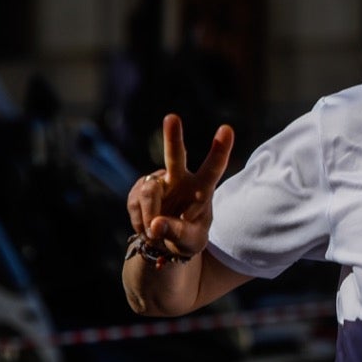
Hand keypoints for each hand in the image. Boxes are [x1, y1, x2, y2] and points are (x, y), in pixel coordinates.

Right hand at [126, 113, 234, 257]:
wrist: (165, 243)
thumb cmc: (187, 239)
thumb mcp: (190, 242)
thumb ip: (176, 233)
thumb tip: (155, 224)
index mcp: (202, 189)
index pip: (213, 168)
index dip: (220, 149)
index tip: (227, 129)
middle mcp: (180, 179)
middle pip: (176, 156)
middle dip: (172, 137)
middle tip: (172, 118)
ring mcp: (158, 182)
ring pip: (148, 192)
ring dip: (149, 215)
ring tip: (155, 233)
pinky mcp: (138, 188)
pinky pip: (135, 202)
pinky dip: (140, 220)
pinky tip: (147, 227)